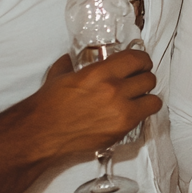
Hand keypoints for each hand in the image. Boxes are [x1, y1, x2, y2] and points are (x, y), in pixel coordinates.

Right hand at [29, 48, 159, 158]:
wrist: (38, 135)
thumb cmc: (46, 108)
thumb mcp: (59, 77)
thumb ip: (70, 64)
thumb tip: (72, 58)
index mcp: (99, 73)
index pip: (136, 58)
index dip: (142, 60)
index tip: (140, 64)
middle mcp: (113, 90)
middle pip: (149, 78)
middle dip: (144, 78)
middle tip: (137, 81)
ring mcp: (120, 111)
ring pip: (153, 99)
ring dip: (147, 98)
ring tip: (137, 99)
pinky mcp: (121, 129)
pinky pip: (145, 117)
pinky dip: (141, 114)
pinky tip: (130, 113)